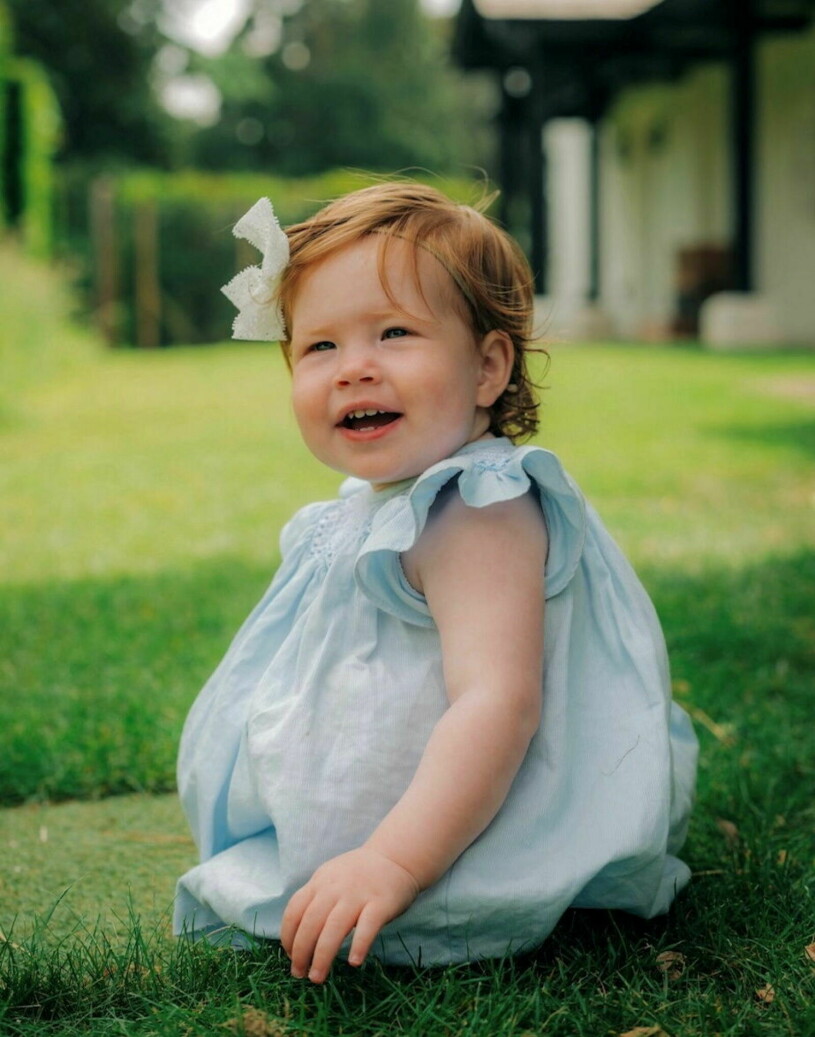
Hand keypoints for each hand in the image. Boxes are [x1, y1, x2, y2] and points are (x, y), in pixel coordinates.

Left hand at [280, 846, 419, 982]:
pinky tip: (353, 962)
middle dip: (301, 952)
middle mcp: (336, 888)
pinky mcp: (381, 903)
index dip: (288, 936)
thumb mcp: (330, 877)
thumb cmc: (358, 874)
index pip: (295, 910)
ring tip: (317, 977)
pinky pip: (368, 926)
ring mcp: (358, 895)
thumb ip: (315, 899)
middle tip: (299, 974)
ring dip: (322, 956)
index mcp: (320, 882)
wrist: (396, 857)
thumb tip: (296, 938)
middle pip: (311, 922)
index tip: (290, 956)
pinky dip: (359, 945)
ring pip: (334, 928)